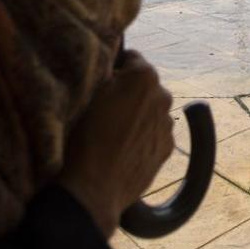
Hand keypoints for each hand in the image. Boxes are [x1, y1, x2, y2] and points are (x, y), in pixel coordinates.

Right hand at [58, 50, 173, 236]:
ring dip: (136, 114)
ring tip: (111, 134)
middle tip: (102, 110)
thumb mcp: (87, 91)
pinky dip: (142, 135)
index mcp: (144, 76)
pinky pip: (154, 132)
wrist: (91, 190)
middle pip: (143, 85)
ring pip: (150, 109)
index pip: (131, 58)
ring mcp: (167, 124)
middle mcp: (163, 96)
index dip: (113, 68)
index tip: (99, 83)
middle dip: (127, 92)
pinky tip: (121, 149)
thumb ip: (106, 70)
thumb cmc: (82, 137)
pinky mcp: (167, 149)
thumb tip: (113, 63)